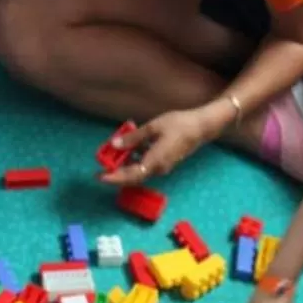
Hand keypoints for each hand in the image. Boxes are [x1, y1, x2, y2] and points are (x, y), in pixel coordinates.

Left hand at [98, 107, 220, 186]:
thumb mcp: (153, 127)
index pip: (131, 175)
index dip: (115, 178)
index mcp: (155, 162)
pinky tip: (128, 148)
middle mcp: (158, 168)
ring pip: (138, 171)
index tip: (100, 177)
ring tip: (112, 156)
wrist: (201, 127)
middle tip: (100, 170)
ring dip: (125, 165)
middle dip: (116, 174)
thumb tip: (115, 144)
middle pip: (133, 177)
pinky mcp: (164, 161)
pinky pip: (145, 165)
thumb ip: (133, 138)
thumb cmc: (179, 125)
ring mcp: (162, 166)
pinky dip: (134, 160)